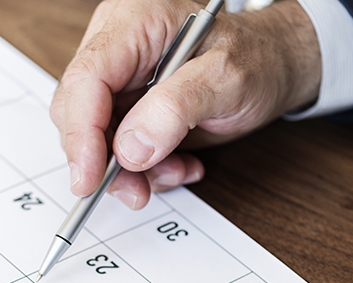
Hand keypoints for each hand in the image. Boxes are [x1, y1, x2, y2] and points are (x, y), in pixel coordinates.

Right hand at [51, 0, 320, 208]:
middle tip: (136, 190)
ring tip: (175, 170)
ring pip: (95, 139)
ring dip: (130, 171)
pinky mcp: (126, 108)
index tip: (89, 179)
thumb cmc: (256, 57)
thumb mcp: (227, 78)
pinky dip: (144, 169)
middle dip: (104, 160)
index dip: (81, 134)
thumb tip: (129, 150)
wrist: (273, 66)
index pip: (86, 79)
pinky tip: (178, 163)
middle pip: (79, 112)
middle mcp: (116, 48)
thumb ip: (176, 109)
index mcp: (133, 22)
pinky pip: (116, 150)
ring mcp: (119, 80)